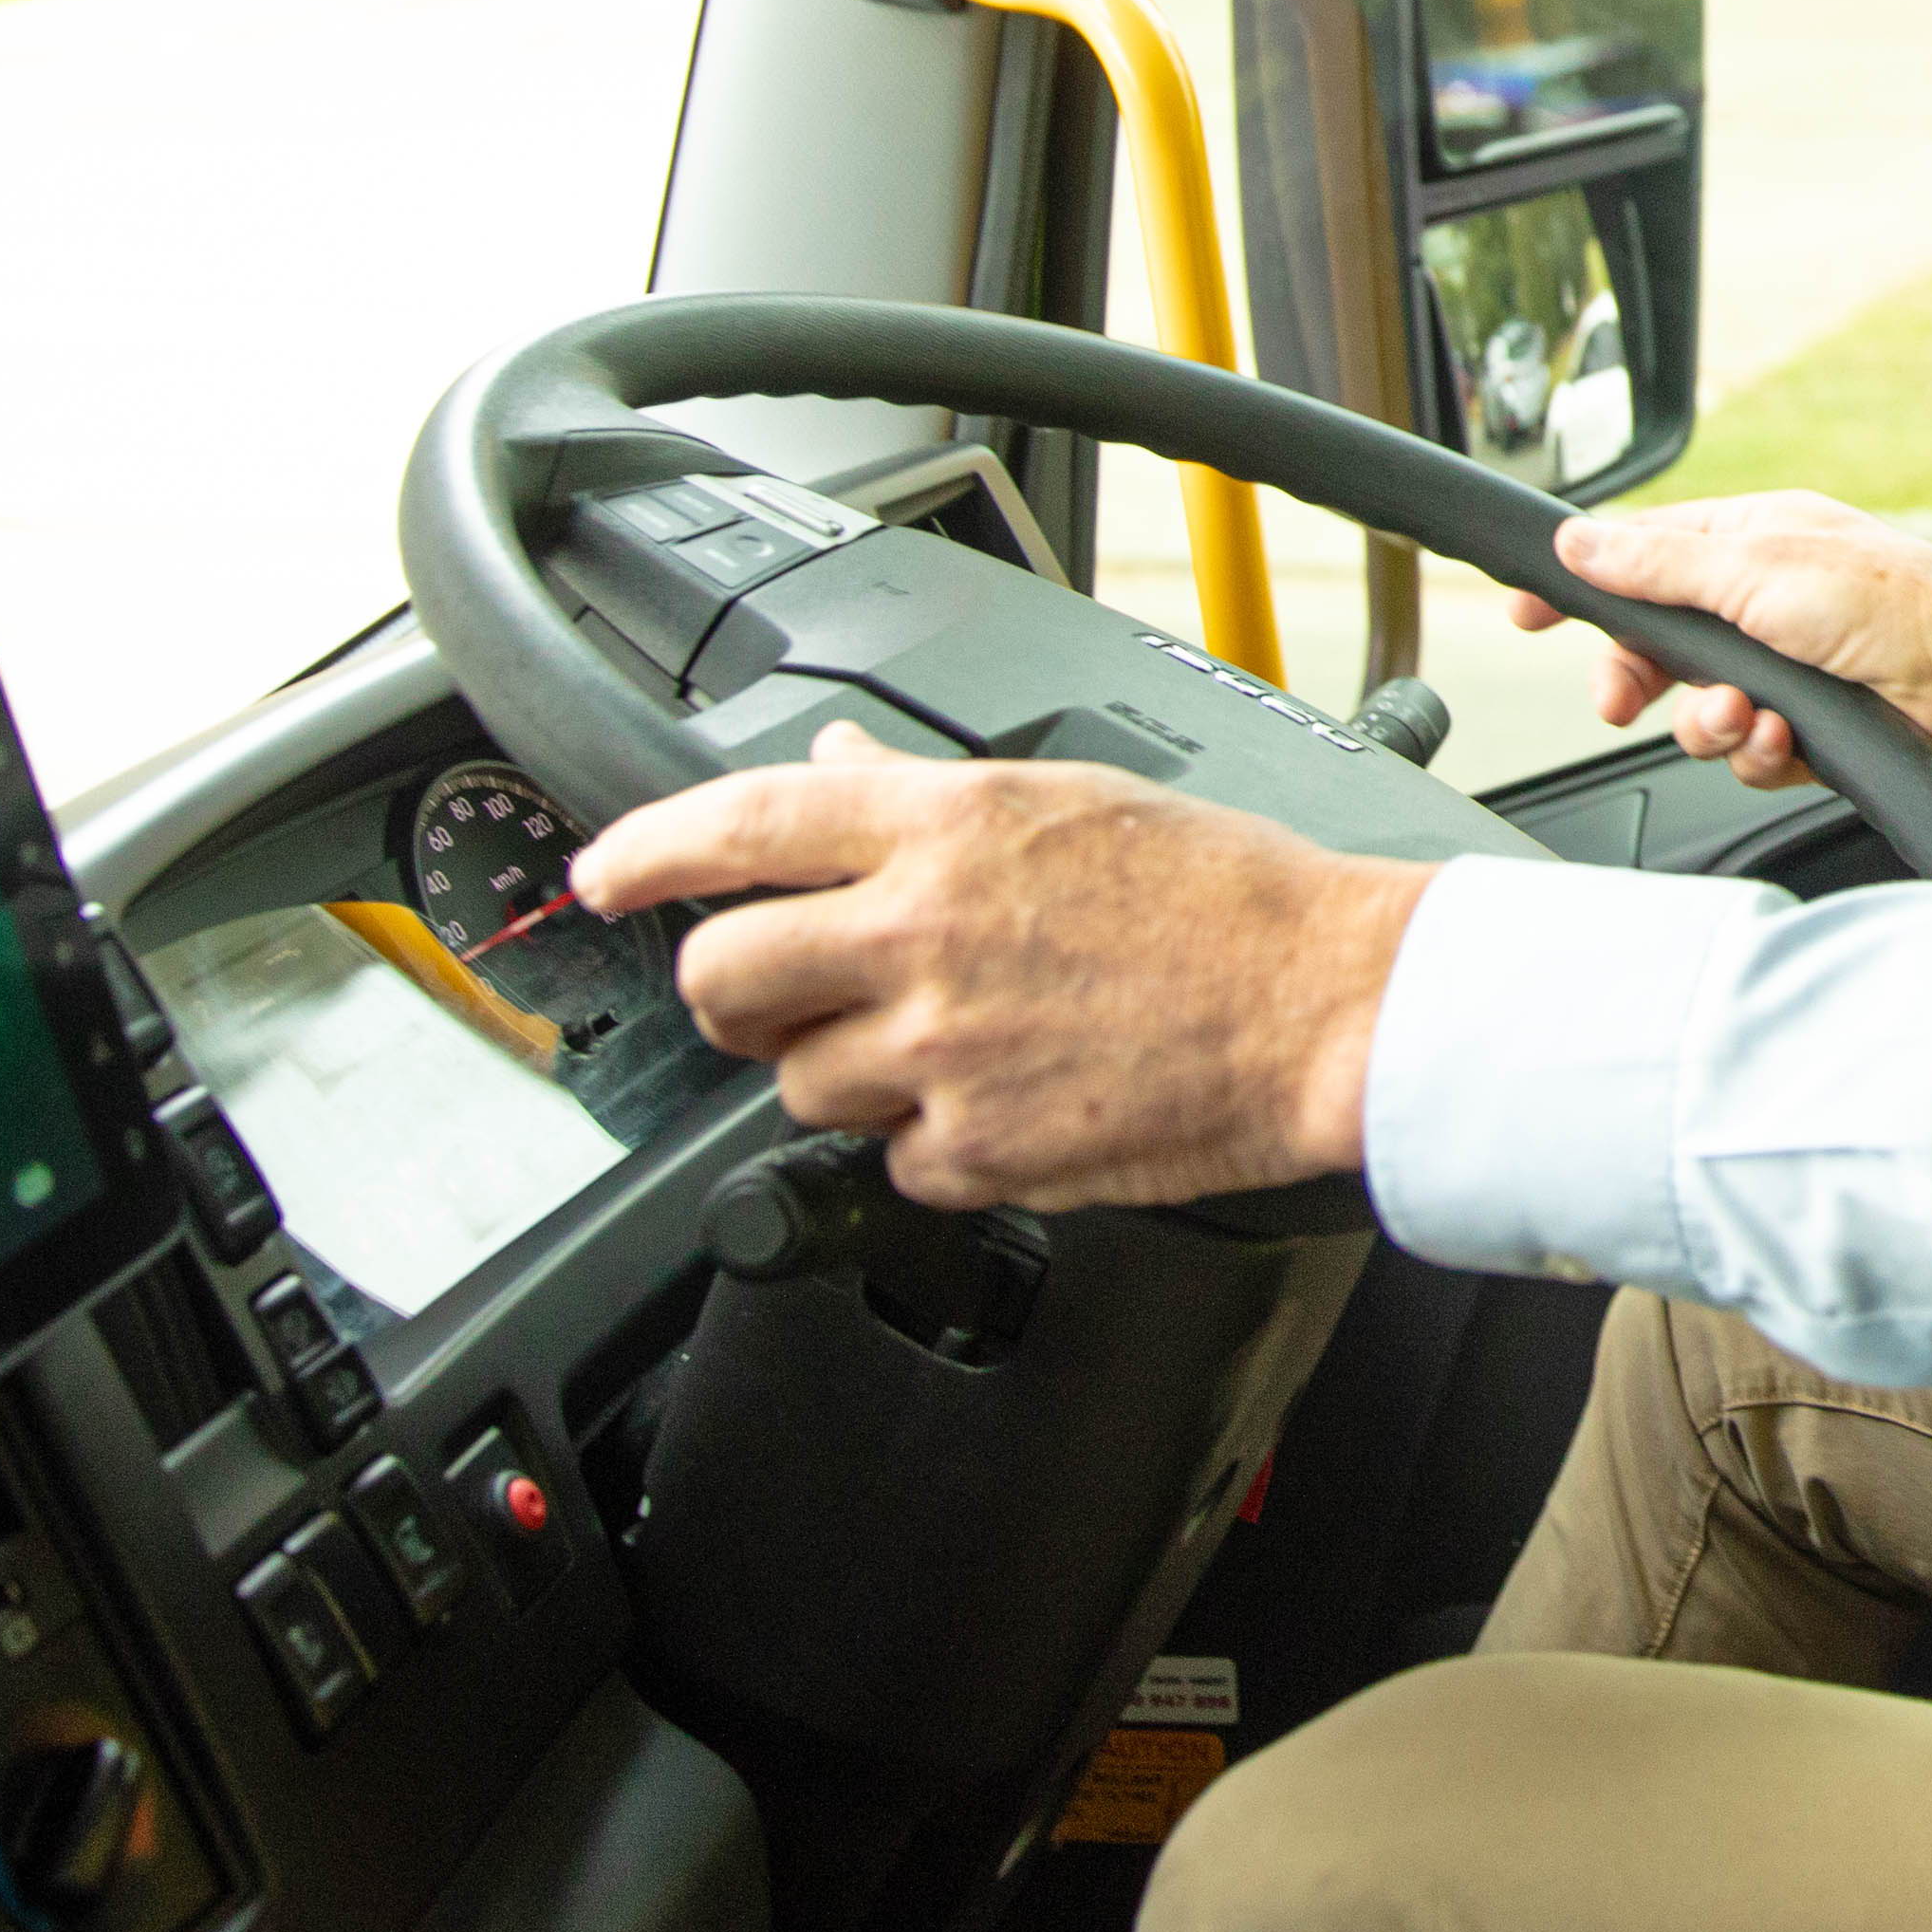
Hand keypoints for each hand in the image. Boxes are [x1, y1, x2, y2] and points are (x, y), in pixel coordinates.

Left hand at [569, 718, 1425, 1209]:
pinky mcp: (977, 1150)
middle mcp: (923, 932)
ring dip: (847, 1072)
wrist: (1330, 1006)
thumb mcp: (1074, 800)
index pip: (736, 827)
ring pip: (798, 1082)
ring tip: (949, 1048)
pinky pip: (891, 1162)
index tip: (601, 879)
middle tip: (775, 994)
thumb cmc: (1234, 900)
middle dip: (730, 993)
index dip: (641, 855)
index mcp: (949, 827)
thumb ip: (930, 796)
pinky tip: (1008, 1101)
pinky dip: (933, 1145)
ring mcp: (941, 1050)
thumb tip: (834, 770)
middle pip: (722, 977)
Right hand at [1522, 493, 1931, 802]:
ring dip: (1712, 724)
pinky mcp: (1817, 728)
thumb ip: (1660, 566)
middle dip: (1640, 680)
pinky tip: (1785, 742)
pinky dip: (1760, 752)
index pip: (1641, 555)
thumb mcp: (1758, 571)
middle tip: (1624, 701)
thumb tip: (1577, 540)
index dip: (1583, 584)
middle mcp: (1768, 600)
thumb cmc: (1896, 605)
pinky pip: (1750, 752)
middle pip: (1658, 647)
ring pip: (1700, 710)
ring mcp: (1792, 667)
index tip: (1527, 612)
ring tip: (1748, 717)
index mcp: (1753, 540)